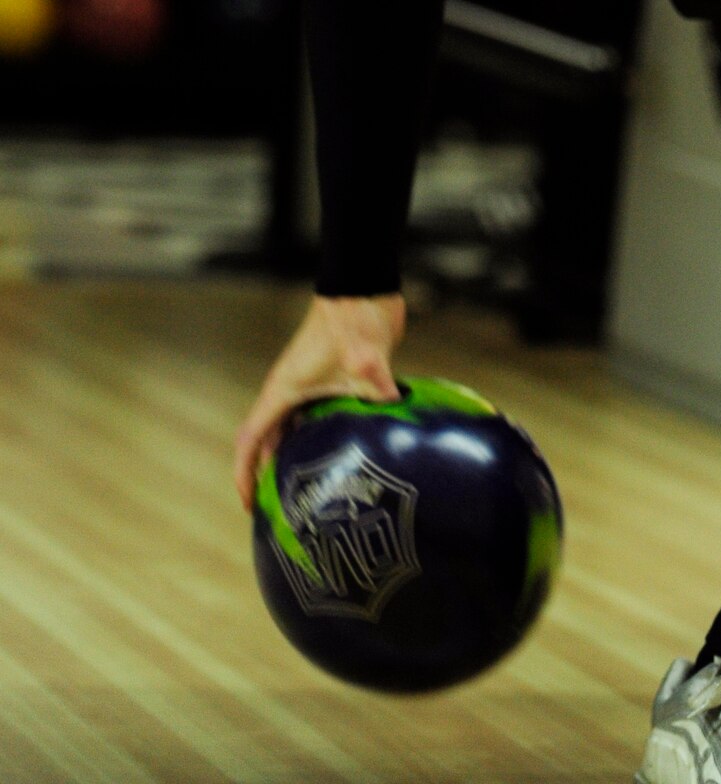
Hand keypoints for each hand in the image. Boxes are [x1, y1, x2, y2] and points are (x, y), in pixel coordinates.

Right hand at [234, 292, 405, 509]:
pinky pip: (318, 420)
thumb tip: (397, 420)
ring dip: (295, 459)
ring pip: (293, 432)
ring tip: (311, 495)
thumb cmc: (353, 320)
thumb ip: (376, 390)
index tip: (251, 505)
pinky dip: (321, 441)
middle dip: (270, 476)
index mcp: (283, 390)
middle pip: (269, 442)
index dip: (245, 474)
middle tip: (285, 512)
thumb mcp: (365, 360)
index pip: (251, 440)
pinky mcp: (332, 381)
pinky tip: (343, 459)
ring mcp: (310, 386)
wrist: (362, 287)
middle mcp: (290, 391)